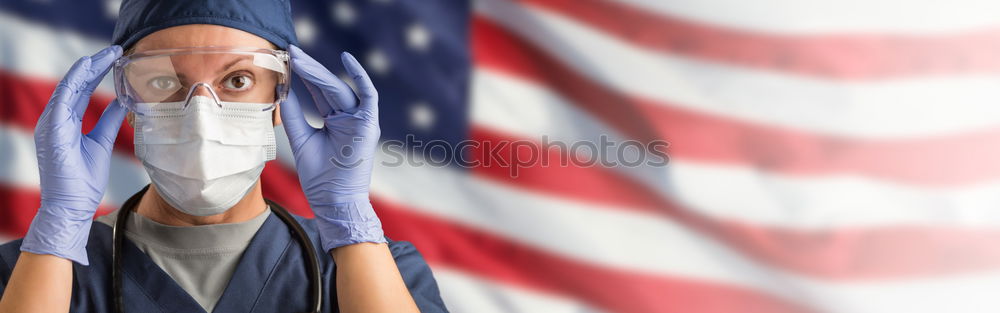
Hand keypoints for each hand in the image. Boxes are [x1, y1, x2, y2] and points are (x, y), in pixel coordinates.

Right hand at [21, 46, 126, 264]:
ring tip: (104, 54)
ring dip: (86, 69)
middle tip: (115, 50)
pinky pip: (62, 100)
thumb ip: (109, 122)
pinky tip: (87, 68)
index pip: (81, 91)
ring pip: (67, 87)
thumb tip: (121, 102)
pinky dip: (74, 82)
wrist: (71, 206)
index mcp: (65, 123)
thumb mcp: (102, 144)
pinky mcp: (51, 131)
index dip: (96, 73)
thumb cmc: (84, 181)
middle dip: (94, 66)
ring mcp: (50, 125)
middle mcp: (55, 120)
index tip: (115, 59)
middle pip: (74, 85)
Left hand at [281, 45, 384, 251]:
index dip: (304, 75)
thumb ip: (294, 116)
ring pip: (340, 89)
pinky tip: (347, 59)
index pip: (319, 92)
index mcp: (335, 121)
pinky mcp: (368, 125)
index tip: (288, 59)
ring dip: (320, 73)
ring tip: (300, 59)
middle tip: (292, 52)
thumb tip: (284, 91)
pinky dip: (360, 77)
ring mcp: (360, 120)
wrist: (333, 201)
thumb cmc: (320, 178)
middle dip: (309, 68)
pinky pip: (368, 96)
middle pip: (328, 87)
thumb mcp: (301, 141)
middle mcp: (349, 118)